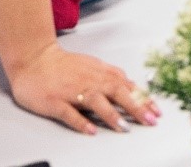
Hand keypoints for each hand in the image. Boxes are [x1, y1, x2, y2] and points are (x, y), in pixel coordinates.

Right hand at [7, 42, 159, 134]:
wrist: (33, 60)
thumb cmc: (62, 65)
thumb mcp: (92, 65)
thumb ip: (111, 75)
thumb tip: (130, 84)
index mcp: (99, 73)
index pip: (127, 86)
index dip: (143, 98)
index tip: (156, 111)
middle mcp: (89, 80)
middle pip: (116, 92)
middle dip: (135, 106)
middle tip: (149, 120)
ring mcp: (71, 91)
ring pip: (95, 101)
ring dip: (111, 114)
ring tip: (124, 127)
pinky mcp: (54, 101)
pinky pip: (69, 113)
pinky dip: (81, 122)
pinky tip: (91, 130)